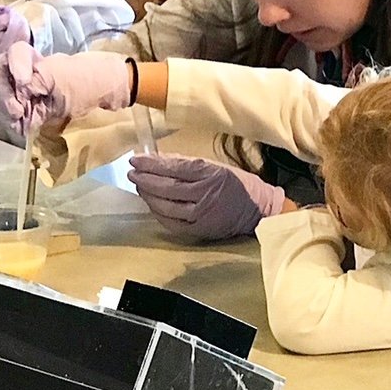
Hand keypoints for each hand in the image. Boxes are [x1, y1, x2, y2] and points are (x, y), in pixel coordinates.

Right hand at [0, 42, 129, 135]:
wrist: (94, 96)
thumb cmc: (84, 81)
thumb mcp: (67, 78)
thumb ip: (42, 79)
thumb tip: (21, 88)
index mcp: (31, 59)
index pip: (15, 52)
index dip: (16, 65)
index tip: (24, 82)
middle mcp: (17, 71)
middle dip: (1, 93)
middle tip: (17, 110)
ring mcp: (13, 90)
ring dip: (0, 108)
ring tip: (17, 118)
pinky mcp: (14, 109)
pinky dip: (4, 118)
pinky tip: (17, 124)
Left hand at [128, 154, 285, 240]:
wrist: (258, 209)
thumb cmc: (237, 184)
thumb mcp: (215, 166)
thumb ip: (188, 164)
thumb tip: (161, 160)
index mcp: (210, 173)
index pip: (174, 168)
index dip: (152, 164)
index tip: (137, 160)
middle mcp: (204, 194)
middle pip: (167, 187)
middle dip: (146, 179)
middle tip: (132, 172)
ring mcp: (201, 214)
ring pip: (166, 206)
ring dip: (149, 196)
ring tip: (139, 187)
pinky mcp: (199, 229)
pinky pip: (172, 222)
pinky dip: (159, 213)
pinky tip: (152, 204)